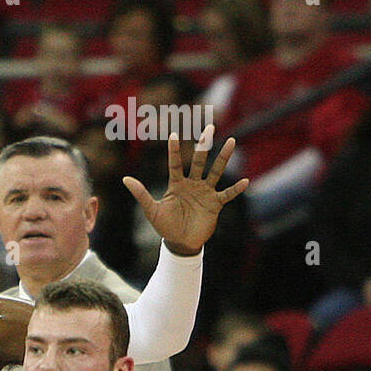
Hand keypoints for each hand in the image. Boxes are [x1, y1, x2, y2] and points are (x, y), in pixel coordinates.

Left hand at [123, 128, 247, 255]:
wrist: (181, 243)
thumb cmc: (166, 227)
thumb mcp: (152, 211)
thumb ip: (141, 194)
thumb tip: (125, 179)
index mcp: (177, 184)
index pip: (176, 164)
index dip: (174, 151)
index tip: (173, 135)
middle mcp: (193, 184)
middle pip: (200, 161)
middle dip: (204, 145)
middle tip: (210, 127)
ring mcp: (205, 192)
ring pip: (216, 171)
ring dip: (223, 157)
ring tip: (231, 141)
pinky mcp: (215, 204)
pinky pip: (227, 194)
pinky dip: (235, 189)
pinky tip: (245, 181)